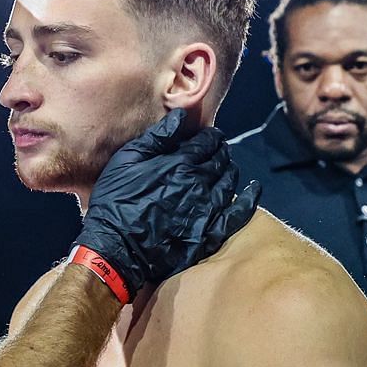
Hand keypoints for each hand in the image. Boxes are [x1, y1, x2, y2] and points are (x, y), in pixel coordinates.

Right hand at [76, 109, 259, 298]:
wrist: (115, 249)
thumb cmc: (114, 203)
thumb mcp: (125, 162)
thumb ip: (155, 138)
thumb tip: (180, 117)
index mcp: (179, 162)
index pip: (206, 141)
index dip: (209, 136)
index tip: (208, 136)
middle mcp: (198, 183)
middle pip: (220, 159)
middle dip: (221, 151)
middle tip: (217, 151)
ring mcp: (207, 209)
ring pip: (230, 181)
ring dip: (230, 170)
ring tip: (226, 167)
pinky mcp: (209, 232)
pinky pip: (239, 213)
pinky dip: (249, 198)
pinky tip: (252, 190)